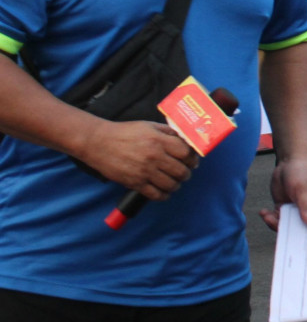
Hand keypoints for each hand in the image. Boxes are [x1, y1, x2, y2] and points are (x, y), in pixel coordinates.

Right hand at [77, 119, 195, 200]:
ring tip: (175, 183)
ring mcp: (144, 171)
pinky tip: (164, 192)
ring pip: (170, 184)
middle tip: (185, 173)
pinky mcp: (134, 182)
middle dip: (186, 174)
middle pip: (181, 171)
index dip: (192, 158)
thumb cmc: (124, 132)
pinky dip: (163, 195)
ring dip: (176, 185)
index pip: (186, 153)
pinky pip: (155, 194)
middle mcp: (154, 157)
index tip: (192, 161)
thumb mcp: (148, 125)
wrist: (98, 142)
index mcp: (159, 141)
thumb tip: (184, 139)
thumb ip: (167, 132)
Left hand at [260, 156, 306, 230]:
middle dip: (289, 232)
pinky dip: (268, 218)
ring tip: (268, 216)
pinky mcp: (283, 208)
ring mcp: (294, 211)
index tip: (301, 243)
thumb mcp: (304, 188)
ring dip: (275, 223)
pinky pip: (276, 219)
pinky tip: (263, 212)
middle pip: (300, 229)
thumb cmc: (302, 172)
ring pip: (286, 225)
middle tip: (278, 227)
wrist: (288, 162)